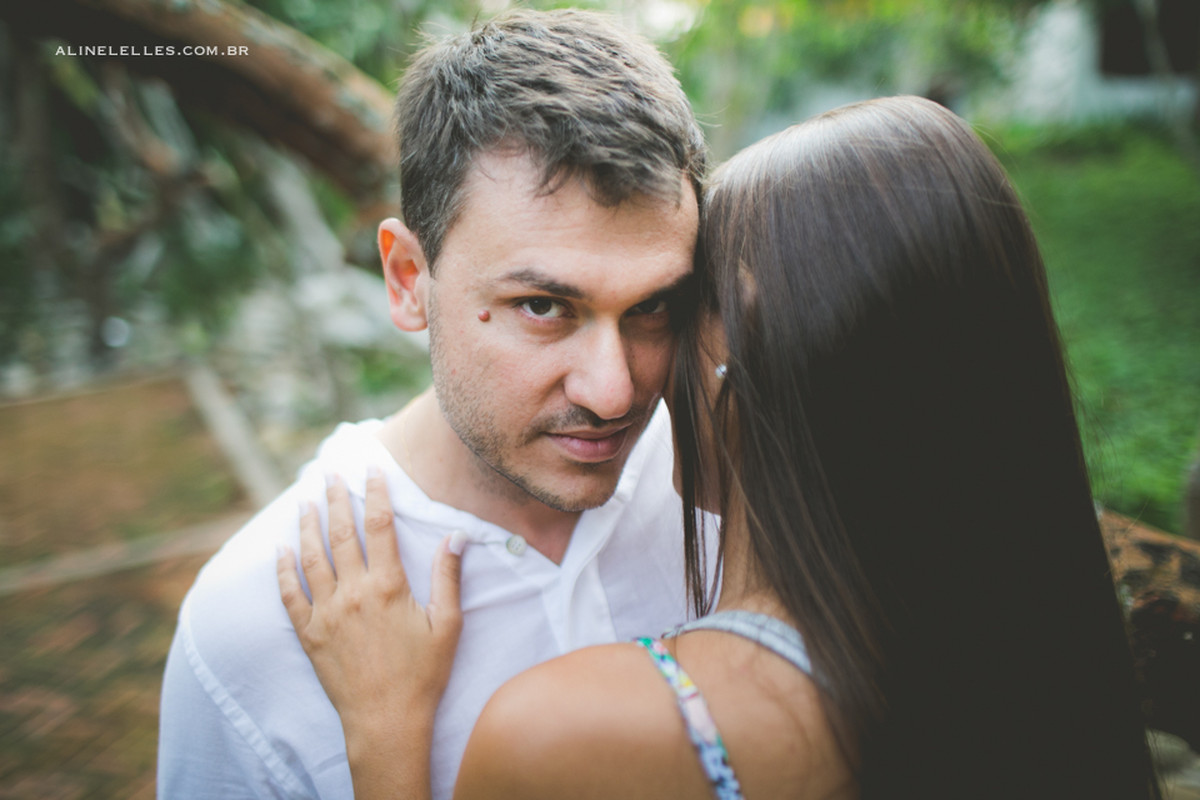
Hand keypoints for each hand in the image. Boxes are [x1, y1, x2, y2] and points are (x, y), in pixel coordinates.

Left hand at [277, 468, 463, 797]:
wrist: (386, 721)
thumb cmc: (422, 675)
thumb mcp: (447, 625)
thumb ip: (448, 577)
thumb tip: (457, 536)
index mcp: (388, 586)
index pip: (380, 526)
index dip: (375, 493)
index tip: (372, 469)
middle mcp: (352, 593)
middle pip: (340, 534)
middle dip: (335, 499)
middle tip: (331, 474)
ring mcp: (326, 613)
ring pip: (311, 558)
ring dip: (307, 526)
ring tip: (305, 501)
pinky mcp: (309, 634)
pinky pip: (290, 595)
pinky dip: (283, 569)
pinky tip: (281, 550)